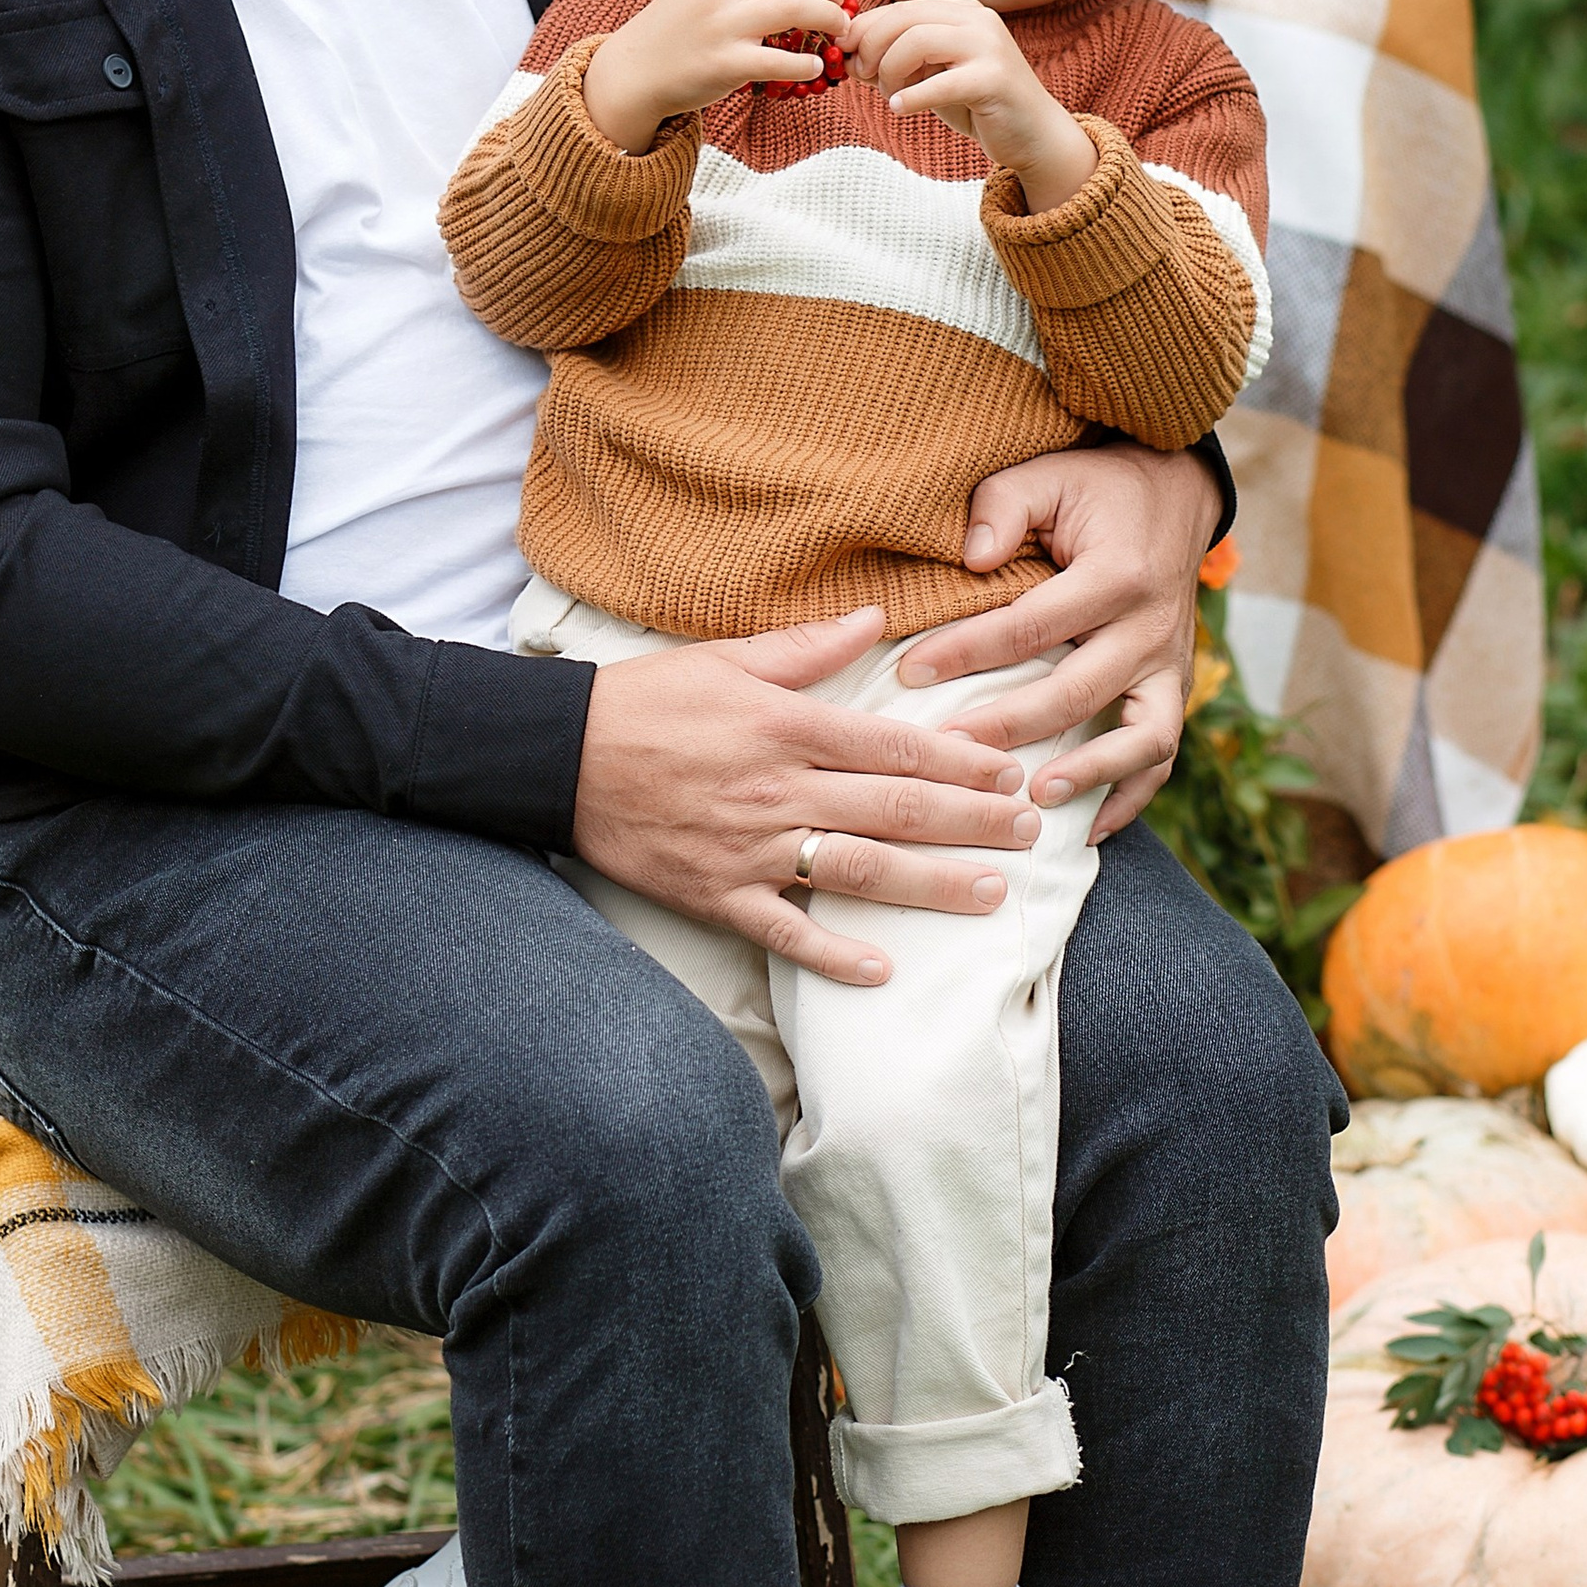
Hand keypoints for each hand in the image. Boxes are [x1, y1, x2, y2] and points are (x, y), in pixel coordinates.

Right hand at [573, 609, 1040, 987]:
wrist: (557, 755)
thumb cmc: (643, 700)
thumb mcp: (725, 658)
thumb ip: (806, 647)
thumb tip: (876, 619)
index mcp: (784, 725)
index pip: (892, 748)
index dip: (960, 763)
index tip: (1010, 771)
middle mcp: (777, 788)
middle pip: (893, 810)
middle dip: (971, 823)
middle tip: (1028, 833)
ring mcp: (747, 847)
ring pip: (857, 869)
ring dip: (930, 884)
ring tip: (991, 895)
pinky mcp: (714, 893)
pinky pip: (783, 931)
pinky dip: (832, 951)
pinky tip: (882, 966)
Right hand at [584, 0, 851, 154]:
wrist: (633, 71)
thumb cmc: (672, 31)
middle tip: (840, 6)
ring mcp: (725, 26)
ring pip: (799, 8)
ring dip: (830, 18)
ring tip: (837, 31)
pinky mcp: (728, 64)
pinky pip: (784, 61)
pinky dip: (808, 64)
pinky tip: (814, 67)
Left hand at [845, 0, 1097, 210]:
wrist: (1033, 135)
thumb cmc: (976, 104)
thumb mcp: (931, 74)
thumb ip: (898, 57)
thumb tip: (848, 49)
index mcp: (960, 11)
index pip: (899, 9)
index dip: (864, 30)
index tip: (846, 55)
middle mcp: (977, 19)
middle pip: (902, 20)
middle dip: (871, 49)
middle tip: (861, 76)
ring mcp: (988, 46)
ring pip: (915, 43)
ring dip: (890, 72)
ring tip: (892, 95)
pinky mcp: (994, 79)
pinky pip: (937, 84)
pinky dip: (910, 98)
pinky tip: (901, 109)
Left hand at [894, 440, 1222, 835]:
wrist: (1174, 496)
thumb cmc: (1095, 489)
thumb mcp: (1047, 475)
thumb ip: (1003, 506)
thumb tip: (972, 557)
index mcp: (1117, 575)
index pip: (1031, 625)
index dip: (967, 650)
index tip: (909, 671)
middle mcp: (1152, 629)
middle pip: (1077, 692)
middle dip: (1008, 725)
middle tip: (948, 748)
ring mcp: (1171, 667)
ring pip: (1139, 739)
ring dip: (1086, 775)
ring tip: (1029, 799)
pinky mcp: (1175, 690)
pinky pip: (1162, 757)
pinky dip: (1129, 796)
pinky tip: (1088, 830)